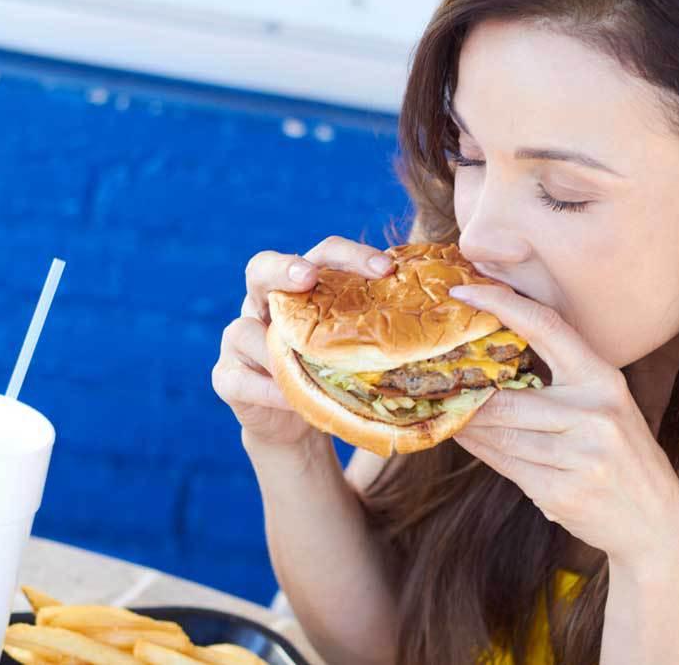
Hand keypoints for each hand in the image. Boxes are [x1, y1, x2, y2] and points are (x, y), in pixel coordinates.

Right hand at [212, 236, 394, 448]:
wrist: (294, 423)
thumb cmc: (334, 374)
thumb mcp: (356, 349)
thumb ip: (381, 329)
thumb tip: (452, 318)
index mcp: (301, 288)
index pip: (321, 255)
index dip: (349, 255)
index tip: (384, 268)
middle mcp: (263, 303)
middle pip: (261, 267)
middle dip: (283, 268)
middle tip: (306, 277)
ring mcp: (238, 339)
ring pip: (243, 330)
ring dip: (275, 347)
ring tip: (307, 366)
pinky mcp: (227, 378)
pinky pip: (240, 379)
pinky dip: (268, 390)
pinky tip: (291, 399)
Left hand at [448, 284, 678, 566]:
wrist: (655, 522)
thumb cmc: (621, 455)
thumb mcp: (604, 406)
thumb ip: (560, 382)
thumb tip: (489, 361)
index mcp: (604, 380)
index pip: (547, 327)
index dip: (501, 304)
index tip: (463, 290)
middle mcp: (595, 414)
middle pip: (507, 398)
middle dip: (467, 395)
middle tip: (433, 380)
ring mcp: (581, 456)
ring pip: (500, 435)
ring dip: (467, 426)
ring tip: (445, 412)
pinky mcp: (563, 492)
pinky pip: (506, 466)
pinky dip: (481, 451)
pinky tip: (466, 439)